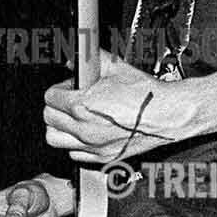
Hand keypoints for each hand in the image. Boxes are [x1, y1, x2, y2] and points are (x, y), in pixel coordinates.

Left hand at [43, 51, 189, 164]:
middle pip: (48, 119)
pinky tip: (86, 133)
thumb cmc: (147, 95)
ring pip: (55, 139)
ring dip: (59, 127)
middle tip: (69, 101)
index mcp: (82, 106)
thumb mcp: (116, 68)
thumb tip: (78, 58)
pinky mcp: (103, 157)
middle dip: (56, 107)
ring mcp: (93, 146)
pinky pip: (74, 154)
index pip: (50, 98)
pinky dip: (75, 144)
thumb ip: (90, 60)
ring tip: (71, 119)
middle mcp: (84, 129)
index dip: (59, 89)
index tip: (68, 87)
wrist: (168, 115)